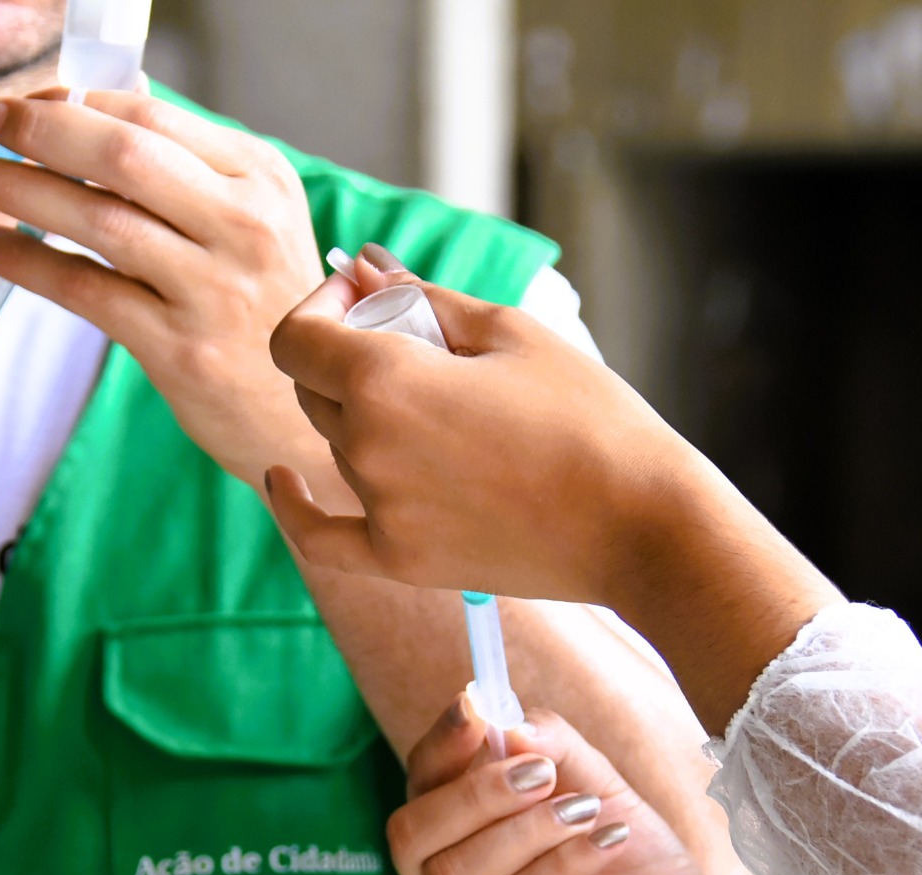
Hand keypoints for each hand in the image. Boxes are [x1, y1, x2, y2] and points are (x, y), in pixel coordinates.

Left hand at [0, 88, 329, 488]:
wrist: (301, 415)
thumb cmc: (261, 309)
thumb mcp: (251, 221)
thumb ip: (184, 167)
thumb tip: (89, 108)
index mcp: (261, 178)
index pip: (154, 118)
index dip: (77, 103)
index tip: (27, 104)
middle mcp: (244, 225)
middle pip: (123, 155)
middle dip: (40, 130)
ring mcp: (214, 289)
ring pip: (97, 219)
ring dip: (17, 188)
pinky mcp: (181, 349)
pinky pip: (85, 290)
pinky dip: (26, 262)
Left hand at [264, 260, 845, 728]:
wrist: (642, 525)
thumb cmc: (590, 418)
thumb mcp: (508, 333)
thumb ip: (419, 297)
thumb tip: (364, 267)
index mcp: (385, 382)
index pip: (297, 337)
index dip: (319, 307)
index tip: (359, 298)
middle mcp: (367, 448)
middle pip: (313, 388)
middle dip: (344, 352)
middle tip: (413, 343)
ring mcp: (379, 511)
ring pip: (337, 445)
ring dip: (364, 416)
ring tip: (447, 408)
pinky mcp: (399, 561)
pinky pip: (319, 536)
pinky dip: (294, 505)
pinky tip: (280, 478)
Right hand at [391, 694, 751, 874]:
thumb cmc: (628, 857)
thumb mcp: (595, 784)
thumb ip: (553, 750)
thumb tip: (512, 724)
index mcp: (452, 831)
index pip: (420, 782)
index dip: (441, 743)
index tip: (476, 706)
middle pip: (411, 832)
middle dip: (473, 793)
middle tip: (541, 774)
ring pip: (453, 871)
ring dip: (522, 830)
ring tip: (586, 810)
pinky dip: (561, 863)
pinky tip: (607, 840)